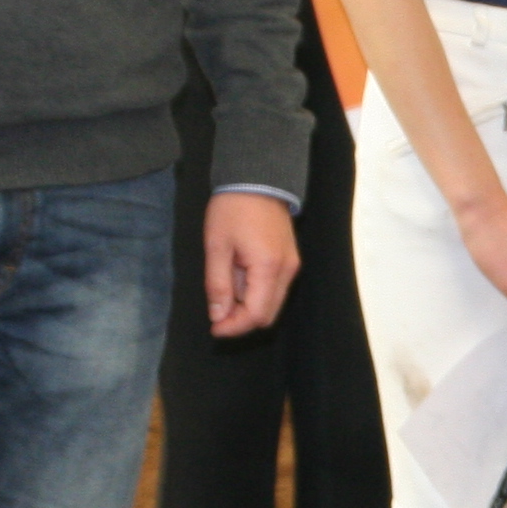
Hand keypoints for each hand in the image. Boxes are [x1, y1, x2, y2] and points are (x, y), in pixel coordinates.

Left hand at [202, 191, 301, 335]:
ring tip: (225, 291)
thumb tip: (218, 315)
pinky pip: (275, 288)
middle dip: (242, 320)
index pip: (257, 315)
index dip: (235, 327)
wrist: (257, 179)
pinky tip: (238, 280)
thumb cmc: (233, 209)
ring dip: (249, 306)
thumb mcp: (217, 246)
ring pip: (272, 303)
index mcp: (269, 267)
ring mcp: (292, 264)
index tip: (214, 328)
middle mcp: (287, 270)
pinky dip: (257, 293)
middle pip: (268, 314)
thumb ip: (218, 284)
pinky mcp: (290, 259)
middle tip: (217, 314)